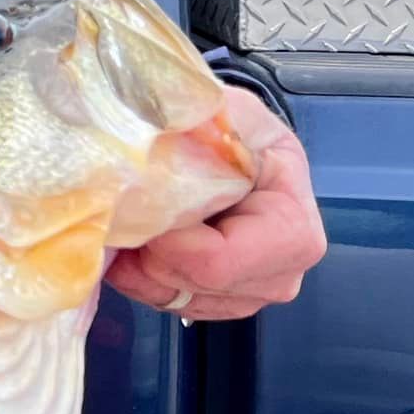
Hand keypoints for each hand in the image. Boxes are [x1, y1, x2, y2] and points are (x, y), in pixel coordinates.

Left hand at [106, 86, 325, 320]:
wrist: (219, 137)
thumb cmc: (223, 123)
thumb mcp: (218, 107)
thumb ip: (197, 123)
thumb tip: (161, 142)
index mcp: (292, 216)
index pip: (226, 258)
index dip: (174, 244)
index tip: (141, 211)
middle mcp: (287, 263)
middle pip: (207, 285)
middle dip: (153, 255)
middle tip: (122, 216)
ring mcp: (256, 286)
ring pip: (184, 300)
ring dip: (141, 269)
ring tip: (123, 225)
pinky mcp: (224, 298)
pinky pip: (173, 306)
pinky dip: (140, 280)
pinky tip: (130, 245)